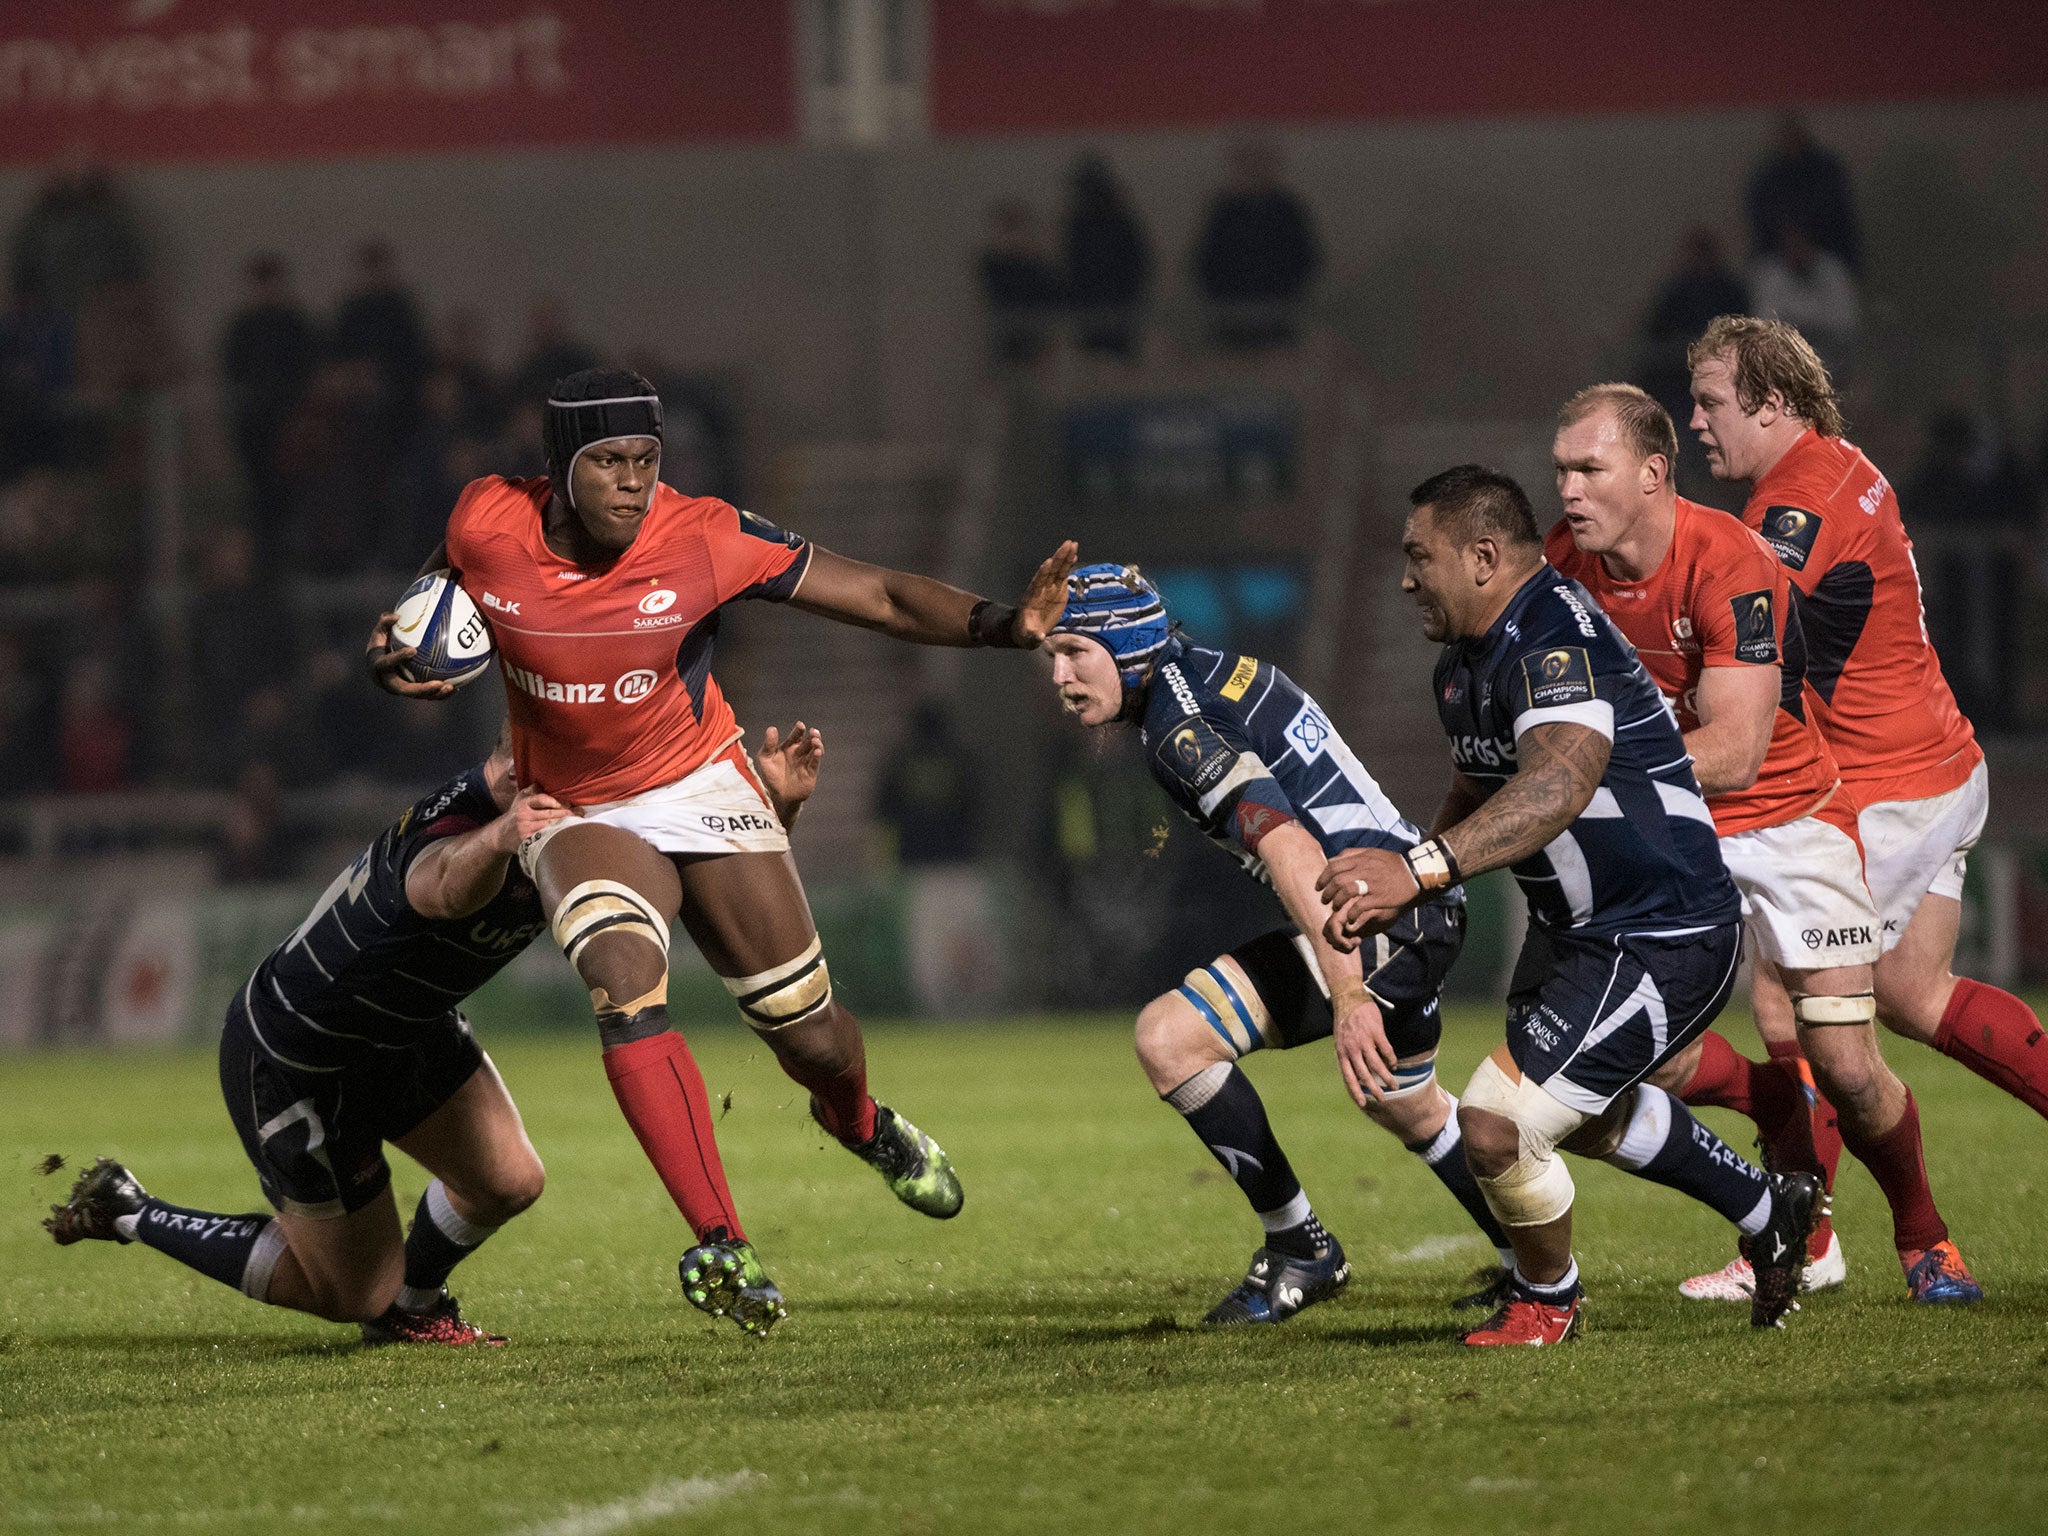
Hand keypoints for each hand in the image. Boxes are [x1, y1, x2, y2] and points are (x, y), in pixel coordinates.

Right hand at [366, 611, 454, 699]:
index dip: (398, 658)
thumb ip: (385, 623)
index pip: (386, 664)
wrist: (378, 665)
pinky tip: (456, 687)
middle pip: (404, 690)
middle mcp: (387, 682)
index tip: (412, 650)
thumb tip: (396, 616)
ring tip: (450, 687)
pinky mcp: (409, 693)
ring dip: (434, 694)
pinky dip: (439, 694)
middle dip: (422, 688)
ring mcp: (399, 690)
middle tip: (439, 683)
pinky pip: (425, 696)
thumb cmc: (381, 644)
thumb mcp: (379, 632)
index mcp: (378, 667)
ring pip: (417, 696)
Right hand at [488, 786, 571, 852]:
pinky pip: (547, 837)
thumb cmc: (517, 814)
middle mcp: (524, 816)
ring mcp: (526, 830)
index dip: (557, 801)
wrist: (502, 834)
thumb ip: (533, 790)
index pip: (542, 799)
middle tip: (580, 812)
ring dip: (566, 824)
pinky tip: (567, 832)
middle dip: (567, 813)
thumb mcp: (521, 798)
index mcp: (523, 803)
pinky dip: (558, 834)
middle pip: (550, 814)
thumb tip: (545, 781)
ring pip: (550, 826)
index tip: (569, 803)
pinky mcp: (528, 841)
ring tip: (578, 821)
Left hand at [757, 721, 823, 807]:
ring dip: (817, 743)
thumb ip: (769, 744)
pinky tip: (817, 751)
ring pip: (815, 749)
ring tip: (815, 740)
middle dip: (812, 735)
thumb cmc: (771, 777)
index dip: (799, 730)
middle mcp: (799, 753)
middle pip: (808, 740)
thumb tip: (772, 728)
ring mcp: (806, 762)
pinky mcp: (811, 772)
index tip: (800, 725)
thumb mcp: (765, 759)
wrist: (778, 796)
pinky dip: (817, 756)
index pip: (796, 735)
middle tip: (813, 731)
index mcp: (789, 747)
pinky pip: (815, 762)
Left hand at [1012, 540, 1079, 647]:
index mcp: (1032, 599)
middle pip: (1050, 572)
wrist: (1028, 631)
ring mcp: (1049, 588)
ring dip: (1064, 557)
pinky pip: (1063, 575)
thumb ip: (1033, 637)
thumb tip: (1039, 637)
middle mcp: (1041, 590)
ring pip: (1057, 570)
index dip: (1042, 574)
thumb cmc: (1026, 635)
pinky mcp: (1057, 590)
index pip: (1037, 584)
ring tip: (1072, 544)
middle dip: (1057, 559)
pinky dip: (1068, 565)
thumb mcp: (1028, 639)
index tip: (1048, 563)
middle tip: (1066, 545)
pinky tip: (1074, 554)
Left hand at [1315, 847, 1418, 950]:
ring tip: (1335, 908)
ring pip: (1346, 892)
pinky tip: (1349, 917)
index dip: (1323, 877)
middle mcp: (1365, 869)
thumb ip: (1353, 854)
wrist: (1415, 873)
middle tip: (1324, 900)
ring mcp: (1372, 883)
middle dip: (1327, 892)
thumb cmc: (1392, 863)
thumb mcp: (1372, 852)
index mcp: (1361, 858)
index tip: (1318, 886)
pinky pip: (1360, 906)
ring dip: (1337, 902)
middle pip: (1337, 880)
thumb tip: (1334, 859)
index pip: (1334, 866)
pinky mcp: (1380, 897)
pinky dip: (1351, 913)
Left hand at [1331, 986, 1398, 1106]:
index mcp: (1342, 1053)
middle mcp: (1352, 1049)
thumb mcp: (1340, 1041)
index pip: (1348, 1077)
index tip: (1363, 1104)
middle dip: (1374, 1090)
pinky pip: (1386, 1051)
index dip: (1356, 1092)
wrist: (1349, 999)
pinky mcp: (1376, 1032)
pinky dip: (1391, 1060)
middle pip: (1364, 1075)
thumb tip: (1353, 1075)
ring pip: (1377, 1065)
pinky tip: (1394, 1065)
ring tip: (1394, 1085)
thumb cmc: (1345, 1022)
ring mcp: (1364, 1041)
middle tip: (1383, 1099)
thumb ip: (1347, 1057)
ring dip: (1386, 1078)